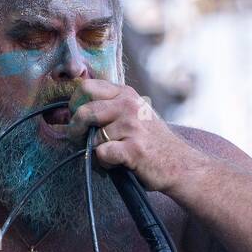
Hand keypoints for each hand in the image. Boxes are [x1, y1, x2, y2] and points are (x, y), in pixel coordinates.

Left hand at [63, 79, 202, 192]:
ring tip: (111, 155)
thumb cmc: (151, 141)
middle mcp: (129, 106)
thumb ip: (108, 106)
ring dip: (95, 151)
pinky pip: (101, 153)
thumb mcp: (134, 113)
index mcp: (126, 94)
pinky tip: (117, 163)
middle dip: (75, 130)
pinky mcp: (134, 149)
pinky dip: (104, 163)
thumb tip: (70, 110)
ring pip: (92, 137)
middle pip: (84, 111)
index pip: (87, 86)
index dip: (75, 103)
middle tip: (79, 140)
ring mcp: (132, 126)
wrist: (181, 165)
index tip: (76, 116)